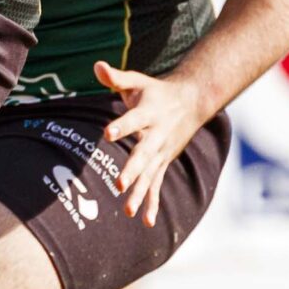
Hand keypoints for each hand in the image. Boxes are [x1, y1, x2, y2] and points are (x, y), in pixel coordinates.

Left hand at [94, 60, 210, 225]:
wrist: (192, 102)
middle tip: (119, 183)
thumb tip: (96, 66)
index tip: (108, 133)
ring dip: (139, 193)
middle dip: (132, 169)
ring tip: (127, 212)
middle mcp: (157, 135)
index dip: (121, 125)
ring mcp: (161, 152)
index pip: (133, 119)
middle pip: (143, 154)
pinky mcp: (162, 163)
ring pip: (150, 175)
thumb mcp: (137, 81)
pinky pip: (156, 186)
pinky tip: (145, 222)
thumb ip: (116, 77)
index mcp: (149, 113)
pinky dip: (152, 204)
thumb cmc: (155, 92)